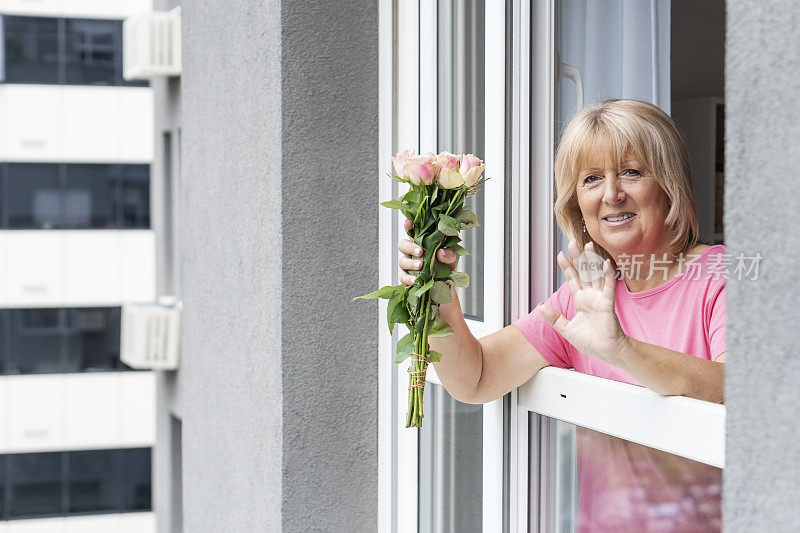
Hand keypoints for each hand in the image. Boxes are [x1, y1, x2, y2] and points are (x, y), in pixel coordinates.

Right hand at [397, 218, 458, 285]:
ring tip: (420, 266)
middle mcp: (411, 253)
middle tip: (420, 251)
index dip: (409, 226)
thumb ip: (449, 255)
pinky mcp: (406, 278)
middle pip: (403, 245)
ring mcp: (407, 266)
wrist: (444, 287)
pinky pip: (403, 277)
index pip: (413, 232)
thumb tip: (441, 252)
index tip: (409, 222)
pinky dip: (409, 278)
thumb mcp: (451, 260)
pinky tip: (416, 280)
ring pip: (402, 261)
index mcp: (421, 244)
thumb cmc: (445, 269)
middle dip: (410, 247)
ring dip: (410, 263)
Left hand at [538, 239, 630, 366]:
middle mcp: (590, 296)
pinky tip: (606, 264)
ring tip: (588, 246)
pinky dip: (608, 275)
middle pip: (583, 272)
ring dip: (592, 261)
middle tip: (572, 242)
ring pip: (596, 275)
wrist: (605, 352)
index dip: (567, 267)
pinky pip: (608, 287)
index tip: (560, 255)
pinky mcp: (608, 304)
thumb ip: (554, 318)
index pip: (573, 279)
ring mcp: (599, 298)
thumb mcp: (566, 329)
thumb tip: (540, 306)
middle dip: (578, 257)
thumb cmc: (590, 341)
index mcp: (581, 300)